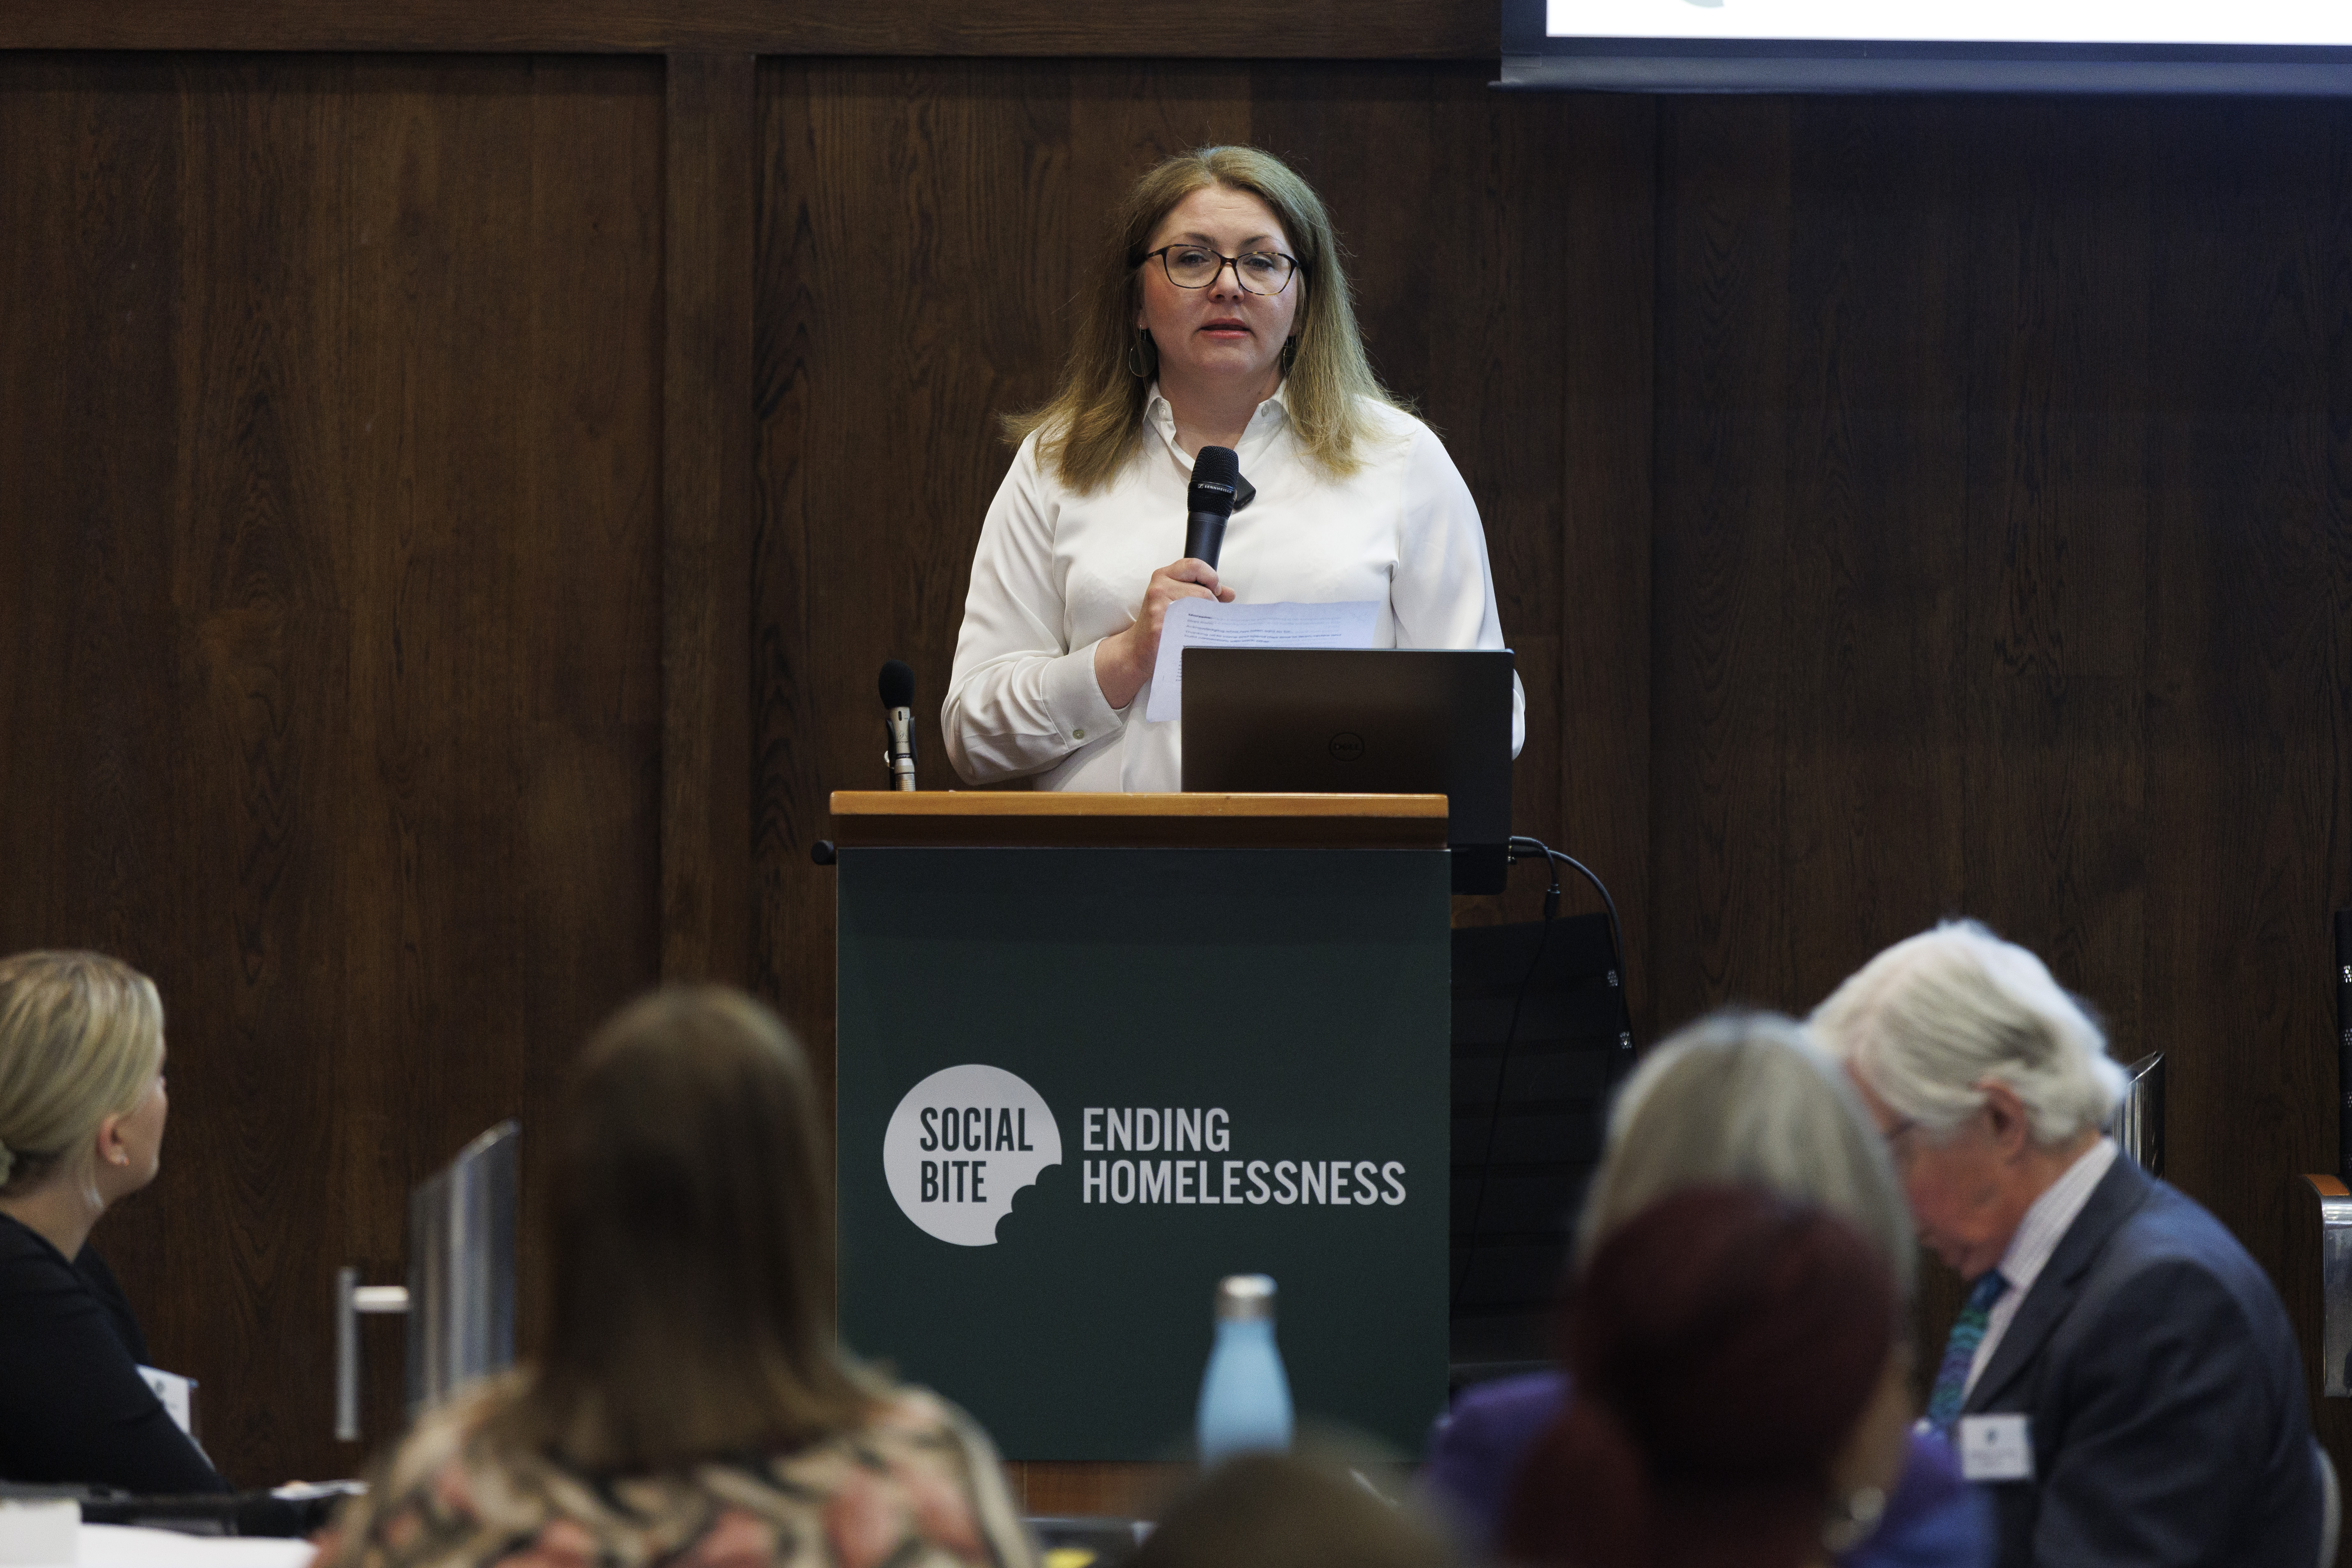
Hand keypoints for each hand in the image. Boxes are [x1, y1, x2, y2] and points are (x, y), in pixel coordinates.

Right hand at [1093, 557, 1234, 711]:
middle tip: (1206, 616)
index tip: (1215, 590)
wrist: (1137, 650)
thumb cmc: (1159, 624)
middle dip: (1212, 606)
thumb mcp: (1175, 600)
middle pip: (1204, 591)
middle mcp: (1159, 588)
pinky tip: (1194, 637)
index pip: (1194, 565)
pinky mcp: (1161, 627)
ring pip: (1201, 607)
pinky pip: (1194, 627)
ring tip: (1197, 627)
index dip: (1210, 577)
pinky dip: (1200, 632)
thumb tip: (1229, 593)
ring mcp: (1159, 608)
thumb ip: (1200, 591)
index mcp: (1162, 577)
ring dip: (1207, 620)